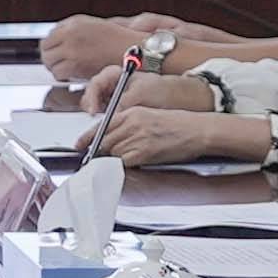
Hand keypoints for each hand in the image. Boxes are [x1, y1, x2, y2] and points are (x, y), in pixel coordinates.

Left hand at [37, 11, 137, 81]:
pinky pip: (58, 72)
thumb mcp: (92, 25)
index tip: (54, 51)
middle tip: (55, 62)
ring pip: (49, 61)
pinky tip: (68, 75)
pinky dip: (61, 76)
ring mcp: (71, 49)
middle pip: (45, 47)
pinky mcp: (75, 64)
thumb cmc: (116, 40)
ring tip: (63, 69)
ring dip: (54, 66)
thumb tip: (57, 38)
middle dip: (49, 56)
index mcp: (74, 23)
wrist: (129, 49)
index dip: (50, 46)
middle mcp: (70, 34)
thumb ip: (73, 29)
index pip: (49, 35)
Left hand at [84, 105, 242, 168]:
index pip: (102, 124)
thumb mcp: (150, 116)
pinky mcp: (144, 152)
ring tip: (128, 159)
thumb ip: (130, 125)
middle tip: (102, 159)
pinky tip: (133, 163)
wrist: (198, 130)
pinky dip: (124, 165)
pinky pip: (124, 162)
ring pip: (112, 152)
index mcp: (132, 111)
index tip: (79, 145)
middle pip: (104, 140)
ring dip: (115, 159)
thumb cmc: (179, 125)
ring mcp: (137, 137)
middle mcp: (132, 123)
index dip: (87, 137)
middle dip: (102, 151)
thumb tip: (115, 139)